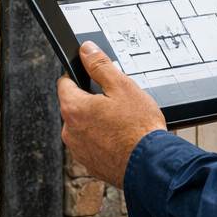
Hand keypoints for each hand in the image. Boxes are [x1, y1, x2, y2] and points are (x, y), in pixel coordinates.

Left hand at [58, 41, 167, 188]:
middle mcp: (70, 132)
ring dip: (97, 124)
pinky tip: (121, 140)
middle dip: (91, 102)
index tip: (93, 78)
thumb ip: (100, 66)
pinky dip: (103, 142)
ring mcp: (79, 151)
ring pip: (84, 128)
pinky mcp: (91, 165)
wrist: (151, 165)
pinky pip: (93, 147)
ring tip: (121, 124)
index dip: (79, 77)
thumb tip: (86, 51)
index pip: (64, 83)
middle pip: (75, 107)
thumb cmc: (139, 129)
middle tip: (116, 103)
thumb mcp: (122, 86)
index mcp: (74, 108)